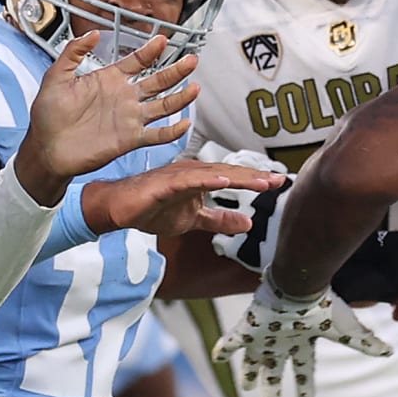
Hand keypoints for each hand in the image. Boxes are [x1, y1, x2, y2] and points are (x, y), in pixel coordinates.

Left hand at [14, 32, 197, 205]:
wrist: (46, 148)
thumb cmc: (48, 115)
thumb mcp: (56, 77)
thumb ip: (72, 53)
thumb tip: (92, 34)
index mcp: (108, 80)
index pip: (136, 61)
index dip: (151, 51)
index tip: (163, 40)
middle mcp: (123, 97)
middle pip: (157, 81)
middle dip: (175, 70)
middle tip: (191, 60)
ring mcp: (129, 118)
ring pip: (162, 106)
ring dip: (180, 98)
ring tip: (195, 88)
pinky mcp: (130, 139)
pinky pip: (156, 135)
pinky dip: (171, 131)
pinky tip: (184, 123)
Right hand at [82, 159, 281, 237]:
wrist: (118, 208)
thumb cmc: (152, 208)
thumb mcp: (193, 219)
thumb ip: (219, 219)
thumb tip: (248, 223)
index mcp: (200, 179)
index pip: (233, 178)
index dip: (256, 180)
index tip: (279, 182)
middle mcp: (192, 172)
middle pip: (228, 173)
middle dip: (254, 177)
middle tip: (278, 180)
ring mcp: (177, 176)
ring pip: (212, 174)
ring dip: (237, 177)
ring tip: (260, 182)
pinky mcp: (163, 184)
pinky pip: (187, 181)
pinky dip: (206, 180)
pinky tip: (223, 182)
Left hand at [211, 281, 391, 396]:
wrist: (300, 282)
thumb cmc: (322, 306)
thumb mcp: (345, 328)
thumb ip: (363, 341)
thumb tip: (389, 351)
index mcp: (303, 342)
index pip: (305, 369)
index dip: (304, 386)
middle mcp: (282, 340)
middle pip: (276, 369)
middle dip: (273, 387)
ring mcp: (263, 334)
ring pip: (254, 359)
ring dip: (249, 373)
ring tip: (246, 387)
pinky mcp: (248, 326)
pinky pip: (232, 340)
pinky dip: (223, 349)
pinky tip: (215, 357)